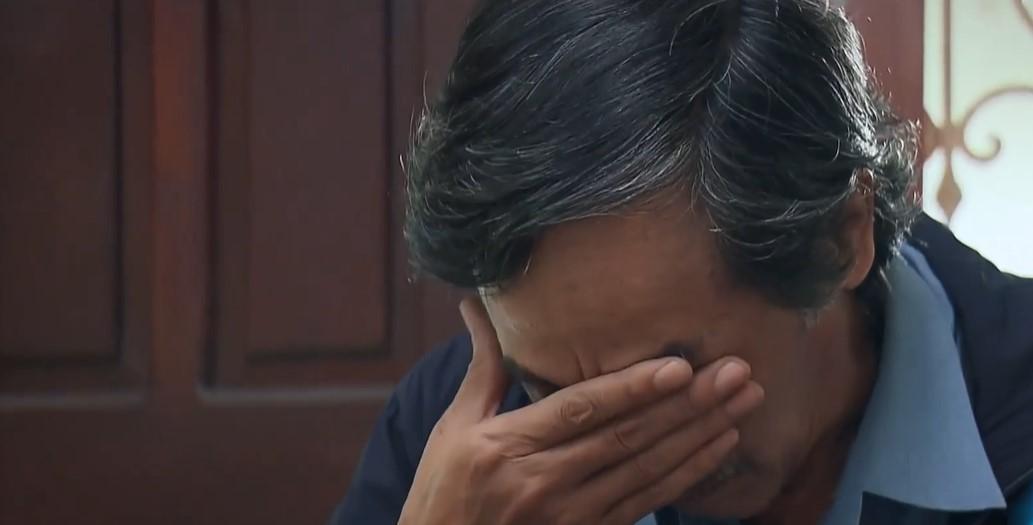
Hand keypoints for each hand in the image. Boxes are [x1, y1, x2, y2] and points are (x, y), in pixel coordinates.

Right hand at [398, 298, 763, 524]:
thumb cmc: (443, 493)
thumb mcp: (453, 429)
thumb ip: (484, 369)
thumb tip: (476, 306)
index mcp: (506, 446)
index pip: (580, 411)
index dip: (631, 389)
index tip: (680, 366)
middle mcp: (542, 482)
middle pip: (626, 438)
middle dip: (688, 404)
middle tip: (738, 372)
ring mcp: (569, 515)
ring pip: (646, 469)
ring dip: (700, 434)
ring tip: (744, 401)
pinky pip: (647, 501)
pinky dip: (688, 473)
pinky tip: (719, 444)